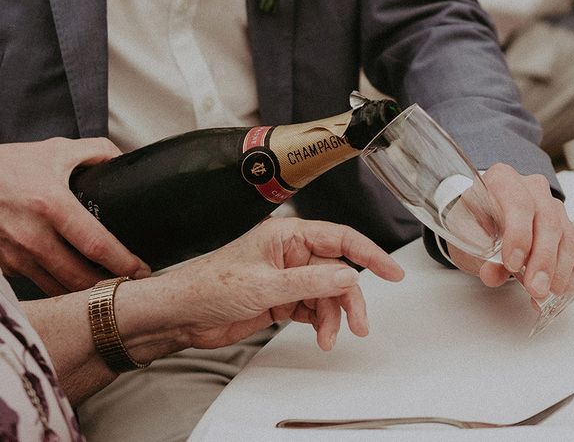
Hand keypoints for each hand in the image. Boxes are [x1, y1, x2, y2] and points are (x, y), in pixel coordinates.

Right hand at [0, 138, 149, 294]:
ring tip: (108, 289)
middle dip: (107, 287)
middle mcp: (32, 236)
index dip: (122, 261)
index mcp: (51, 205)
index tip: (142, 270)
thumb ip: (94, 151)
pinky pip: (36, 283)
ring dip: (83, 292)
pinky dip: (57, 286)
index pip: (95, 244)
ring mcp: (14, 254)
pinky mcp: (3, 265)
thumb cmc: (9, 166)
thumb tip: (122, 158)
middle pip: (79, 277)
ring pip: (57, 287)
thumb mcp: (55, 150)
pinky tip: (74, 282)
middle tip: (130, 286)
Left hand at [157, 217, 404, 351]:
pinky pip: (313, 307)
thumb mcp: (265, 284)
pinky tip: (319, 334)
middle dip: (349, 298)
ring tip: (328, 337)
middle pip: (337, 271)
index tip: (392, 271)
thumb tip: (347, 275)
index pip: (340, 238)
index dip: (370, 254)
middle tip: (359, 324)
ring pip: (327, 293)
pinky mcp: (282, 298)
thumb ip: (310, 281)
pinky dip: (320, 322)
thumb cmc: (210, 285)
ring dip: (332, 316)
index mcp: (289, 235)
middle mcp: (291, 253)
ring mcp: (287, 276)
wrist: (181, 314)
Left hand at [443, 164, 573, 302]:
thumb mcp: (466, 236)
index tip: (513, 264)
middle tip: (536, 288)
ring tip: (545, 294)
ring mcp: (552, 206)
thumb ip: (479, 255)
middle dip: (543, 260)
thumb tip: (492, 274)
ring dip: (559, 270)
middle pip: (548, 220)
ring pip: (566, 236)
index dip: (519, 235)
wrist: (481, 217)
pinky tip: (559, 290)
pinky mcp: (565, 227)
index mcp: (503, 179)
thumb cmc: (473, 220)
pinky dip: (569, 273)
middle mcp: (532, 188)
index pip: (518, 203)